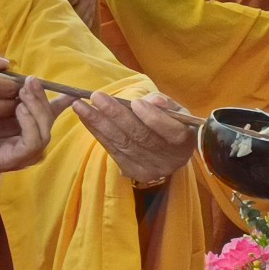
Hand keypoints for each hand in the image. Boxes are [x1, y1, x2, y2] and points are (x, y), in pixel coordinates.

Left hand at [0, 81, 60, 189]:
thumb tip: (8, 65)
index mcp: (26, 125)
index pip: (50, 111)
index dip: (63, 100)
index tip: (70, 88)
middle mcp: (30, 138)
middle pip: (49, 116)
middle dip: (41, 96)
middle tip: (30, 80)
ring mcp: (25, 151)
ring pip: (45, 128)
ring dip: (37, 107)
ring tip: (23, 92)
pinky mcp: (17, 158)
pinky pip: (33, 140)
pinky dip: (30, 123)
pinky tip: (19, 108)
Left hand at [73, 91, 197, 185]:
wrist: (167, 149)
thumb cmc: (171, 122)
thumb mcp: (173, 110)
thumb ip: (163, 104)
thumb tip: (155, 101)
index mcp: (186, 141)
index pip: (172, 132)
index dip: (154, 118)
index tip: (136, 102)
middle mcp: (170, 160)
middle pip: (141, 137)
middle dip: (116, 115)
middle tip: (97, 97)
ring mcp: (150, 169)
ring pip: (123, 144)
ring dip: (99, 123)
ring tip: (81, 106)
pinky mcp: (132, 172)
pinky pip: (112, 150)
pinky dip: (97, 132)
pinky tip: (85, 117)